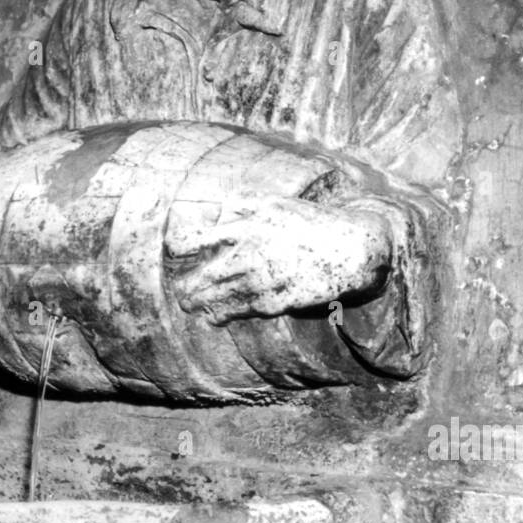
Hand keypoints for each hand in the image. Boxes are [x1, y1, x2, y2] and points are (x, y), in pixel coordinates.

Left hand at [167, 196, 391, 324]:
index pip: (204, 237)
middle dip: (191, 285)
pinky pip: (243, 310)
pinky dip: (225, 314)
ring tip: (190, 305)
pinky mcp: (277, 300)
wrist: (350, 249)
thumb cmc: (313, 223)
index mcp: (251, 227)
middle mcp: (253, 254)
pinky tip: (215, 318)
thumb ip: (246, 207)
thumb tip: (221, 209)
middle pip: (209, 275)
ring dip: (203, 302)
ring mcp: (264, 279)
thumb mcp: (278, 205)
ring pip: (222, 296)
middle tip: (181, 293)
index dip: (183, 245)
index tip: (172, 250)